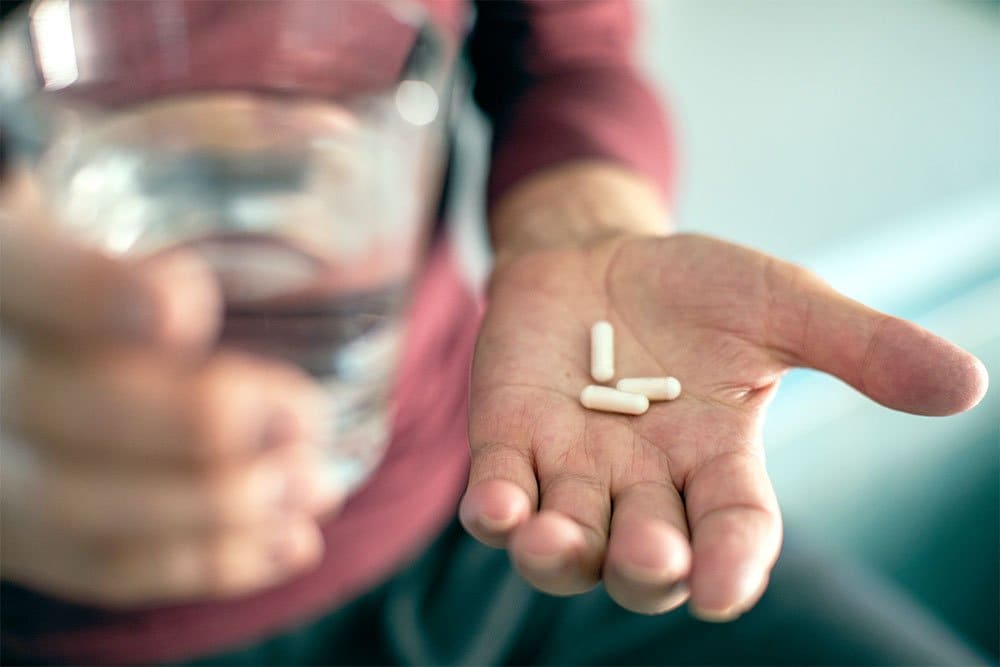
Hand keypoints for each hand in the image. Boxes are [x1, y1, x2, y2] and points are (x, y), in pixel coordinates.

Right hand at [0, 175, 338, 606]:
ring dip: (211, 513)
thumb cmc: (101, 232)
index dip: (90, 295)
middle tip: (299, 421)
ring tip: (309, 491)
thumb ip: (210, 150)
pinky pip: (99, 567)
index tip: (187, 306)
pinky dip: (201, 566)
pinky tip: (285, 545)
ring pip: (79, 514)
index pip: (20, 278)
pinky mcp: (26, 524)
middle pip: (55, 414)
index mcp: (0, 259)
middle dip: (190, 430)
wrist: (31, 318)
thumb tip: (336, 123)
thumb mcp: (124, 175)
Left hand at [460, 166, 987, 619]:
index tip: (723, 590)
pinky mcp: (510, 435)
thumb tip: (967, 386)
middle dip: (646, 564)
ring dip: (559, 555)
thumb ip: (860, 347)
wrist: (602, 253)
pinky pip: (498, 487)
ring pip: (565, 543)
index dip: (732, 564)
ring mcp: (570, 465)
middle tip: (652, 555)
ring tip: (551, 542)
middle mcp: (643, 482)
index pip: (735, 532)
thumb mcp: (782, 304)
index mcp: (716, 463)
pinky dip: (495, 507)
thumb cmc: (697, 287)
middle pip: (646, 557)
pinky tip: (496, 507)